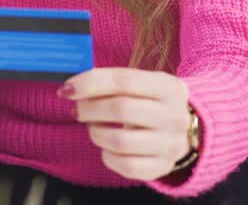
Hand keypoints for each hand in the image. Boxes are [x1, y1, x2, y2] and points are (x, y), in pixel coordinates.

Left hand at [61, 68, 193, 181]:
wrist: (179, 132)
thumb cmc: (148, 103)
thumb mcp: (139, 84)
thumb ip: (108, 81)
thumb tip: (71, 87)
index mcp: (170, 88)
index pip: (124, 80)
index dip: (90, 83)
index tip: (68, 89)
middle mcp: (175, 116)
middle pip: (120, 109)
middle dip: (89, 109)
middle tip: (78, 109)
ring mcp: (170, 144)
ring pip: (119, 140)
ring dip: (96, 132)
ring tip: (94, 126)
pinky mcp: (161, 167)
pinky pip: (124, 165)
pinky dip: (107, 156)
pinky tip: (107, 146)